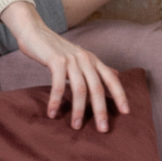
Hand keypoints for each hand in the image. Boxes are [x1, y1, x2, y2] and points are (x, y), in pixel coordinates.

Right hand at [0, 3, 129, 128]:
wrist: (35, 32)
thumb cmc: (57, 49)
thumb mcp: (81, 56)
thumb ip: (97, 68)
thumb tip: (116, 75)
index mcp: (94, 60)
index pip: (112, 80)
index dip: (120, 95)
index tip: (126, 112)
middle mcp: (86, 59)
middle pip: (97, 88)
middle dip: (100, 110)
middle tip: (103, 129)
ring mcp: (71, 60)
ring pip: (79, 89)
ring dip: (78, 110)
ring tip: (75, 126)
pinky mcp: (56, 61)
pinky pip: (58, 85)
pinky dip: (56, 101)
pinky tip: (52, 113)